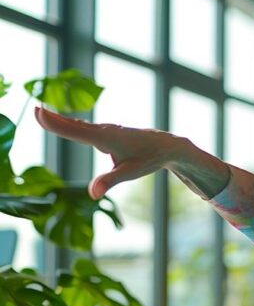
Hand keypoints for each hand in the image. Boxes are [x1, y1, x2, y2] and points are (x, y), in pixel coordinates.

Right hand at [34, 107, 184, 199]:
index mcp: (107, 138)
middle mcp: (104, 130)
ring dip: (61, 119)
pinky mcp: (108, 133)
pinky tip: (65, 123)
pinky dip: (72, 124)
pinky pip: (86, 128)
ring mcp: (106, 130)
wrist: (167, 146)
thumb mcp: (130, 172)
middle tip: (34, 111)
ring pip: (80, 125)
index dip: (57, 123)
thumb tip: (92, 194)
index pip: (76, 131)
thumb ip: (109, 181)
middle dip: (54, 119)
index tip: (38, 113)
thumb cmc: (149, 158)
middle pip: (75, 125)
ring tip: (42, 114)